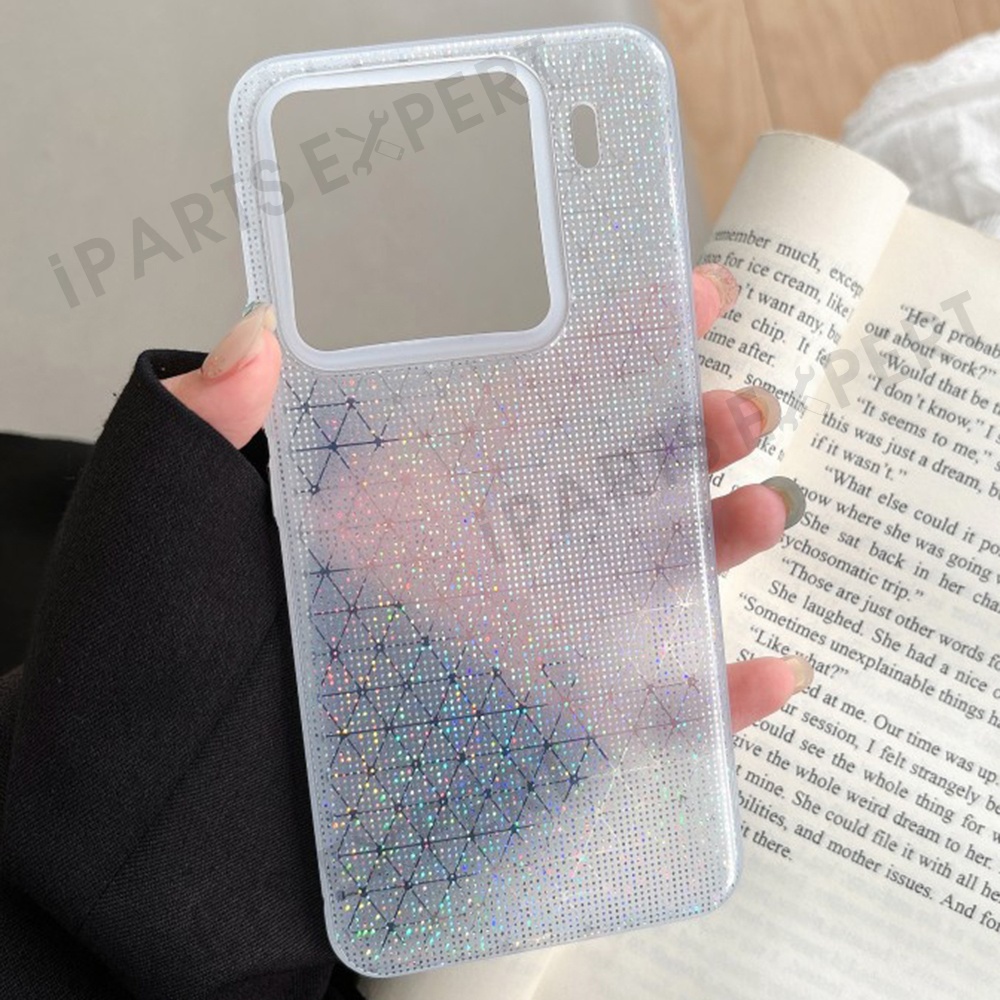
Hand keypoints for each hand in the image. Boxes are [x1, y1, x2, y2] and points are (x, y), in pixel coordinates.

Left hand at [164, 278, 810, 732]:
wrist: (155, 852)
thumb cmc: (148, 680)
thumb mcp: (170, 534)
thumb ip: (204, 434)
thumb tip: (245, 340)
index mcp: (391, 498)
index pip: (515, 401)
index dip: (604, 344)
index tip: (686, 297)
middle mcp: (454, 563)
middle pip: (595, 485)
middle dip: (680, 440)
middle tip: (743, 411)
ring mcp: (497, 648)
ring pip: (630, 588)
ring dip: (709, 548)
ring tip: (765, 510)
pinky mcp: (522, 738)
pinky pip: (629, 715)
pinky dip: (705, 700)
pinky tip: (763, 676)